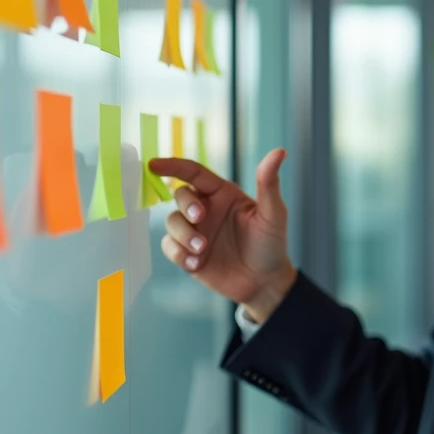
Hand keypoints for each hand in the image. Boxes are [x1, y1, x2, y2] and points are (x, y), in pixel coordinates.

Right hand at [149, 149, 296, 323]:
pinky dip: (179, 254)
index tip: (154, 165)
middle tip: (199, 218)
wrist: (264, 282)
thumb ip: (269, 184)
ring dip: (183, 235)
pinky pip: (169, 247)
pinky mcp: (187, 253)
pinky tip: (197, 264)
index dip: (173, 165)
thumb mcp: (273, 213)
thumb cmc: (271, 244)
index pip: (194, 173)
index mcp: (222, 193)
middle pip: (179, 195)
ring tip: (202, 250)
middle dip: (186, 205)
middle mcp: (205, 209)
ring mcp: (194, 231)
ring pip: (172, 222)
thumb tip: (280, 151)